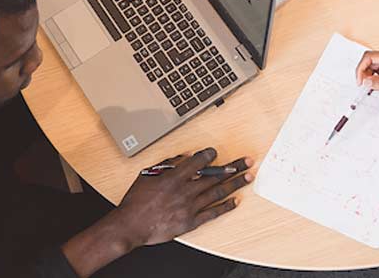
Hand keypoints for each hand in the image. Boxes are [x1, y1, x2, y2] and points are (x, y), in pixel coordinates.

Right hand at [110, 149, 251, 246]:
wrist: (131, 225)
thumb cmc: (136, 201)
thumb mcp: (148, 175)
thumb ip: (167, 164)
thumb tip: (182, 157)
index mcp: (174, 177)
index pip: (199, 161)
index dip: (210, 155)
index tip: (216, 152)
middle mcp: (185, 191)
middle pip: (215, 176)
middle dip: (233, 167)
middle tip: (247, 162)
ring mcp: (189, 207)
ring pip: (217, 193)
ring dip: (235, 184)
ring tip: (247, 177)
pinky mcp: (190, 222)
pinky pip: (212, 213)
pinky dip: (225, 207)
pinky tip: (235, 202)